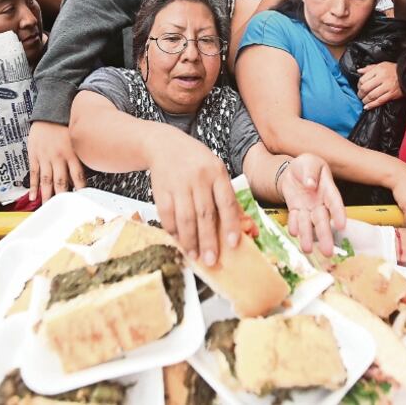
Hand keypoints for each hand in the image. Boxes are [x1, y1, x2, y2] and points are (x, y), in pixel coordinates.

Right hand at [27, 121, 86, 201]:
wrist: (48, 114)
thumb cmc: (66, 128)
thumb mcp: (78, 140)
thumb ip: (82, 156)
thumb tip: (88, 172)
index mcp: (72, 153)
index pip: (78, 175)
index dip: (80, 189)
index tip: (82, 201)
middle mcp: (59, 157)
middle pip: (61, 181)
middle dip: (62, 197)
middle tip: (63, 210)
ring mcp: (45, 157)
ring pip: (47, 180)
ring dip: (47, 195)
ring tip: (47, 208)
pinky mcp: (34, 156)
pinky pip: (34, 174)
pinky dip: (34, 187)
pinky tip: (33, 197)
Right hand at [148, 133, 241, 265]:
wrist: (165, 145)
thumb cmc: (196, 162)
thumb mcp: (216, 172)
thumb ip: (227, 197)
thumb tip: (244, 226)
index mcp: (217, 172)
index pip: (226, 202)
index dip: (230, 225)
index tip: (233, 244)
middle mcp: (198, 178)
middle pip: (205, 214)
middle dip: (208, 240)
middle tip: (211, 260)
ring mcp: (178, 184)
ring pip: (185, 218)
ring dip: (190, 240)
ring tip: (195, 256)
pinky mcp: (161, 190)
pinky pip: (167, 215)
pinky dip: (173, 231)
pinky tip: (179, 241)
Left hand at [278, 154, 346, 255]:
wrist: (293, 170)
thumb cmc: (306, 165)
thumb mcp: (309, 162)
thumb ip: (310, 172)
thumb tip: (310, 184)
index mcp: (328, 189)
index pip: (334, 202)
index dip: (338, 214)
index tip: (341, 226)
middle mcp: (320, 202)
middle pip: (323, 220)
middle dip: (325, 235)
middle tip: (328, 252)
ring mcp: (308, 208)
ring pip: (309, 224)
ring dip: (307, 237)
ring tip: (306, 250)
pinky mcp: (296, 210)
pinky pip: (295, 219)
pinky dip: (294, 226)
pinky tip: (294, 233)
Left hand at [357, 62, 403, 109]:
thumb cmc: (393, 70)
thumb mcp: (381, 65)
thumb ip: (369, 68)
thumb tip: (359, 71)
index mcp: (378, 70)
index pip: (363, 79)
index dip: (358, 85)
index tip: (359, 87)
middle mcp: (382, 78)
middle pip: (365, 88)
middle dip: (360, 94)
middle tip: (360, 95)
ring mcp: (387, 87)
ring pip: (371, 96)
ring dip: (365, 100)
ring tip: (364, 101)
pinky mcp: (391, 94)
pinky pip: (379, 101)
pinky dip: (372, 105)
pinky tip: (367, 107)